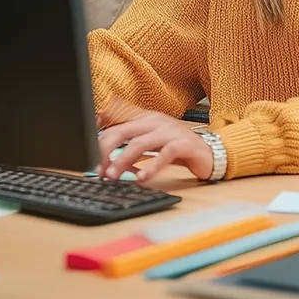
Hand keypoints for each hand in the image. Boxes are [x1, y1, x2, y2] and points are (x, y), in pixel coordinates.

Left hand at [96, 107, 213, 183]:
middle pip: (122, 132)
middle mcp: (156, 122)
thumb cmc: (178, 149)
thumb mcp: (152, 145)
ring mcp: (170, 131)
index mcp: (146, 120)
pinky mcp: (183, 144)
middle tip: (97, 171)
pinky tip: (142, 179)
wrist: (210, 152)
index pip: (116, 126)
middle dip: (105, 152)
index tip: (87, 158)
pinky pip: (164, 154)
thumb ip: (132, 149)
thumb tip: (107, 162)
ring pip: (139, 143)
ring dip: (122, 161)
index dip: (99, 141)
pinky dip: (151, 167)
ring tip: (113, 176)